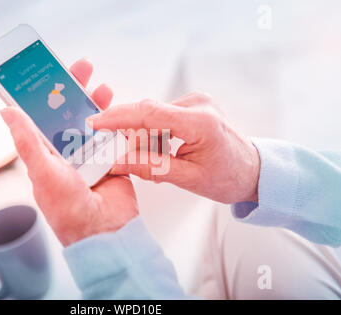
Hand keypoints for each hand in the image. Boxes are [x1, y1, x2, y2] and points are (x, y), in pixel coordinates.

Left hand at [0, 59, 137, 245]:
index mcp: (46, 154)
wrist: (105, 230)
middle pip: (70, 114)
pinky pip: (114, 136)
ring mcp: (91, 155)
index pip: (43, 116)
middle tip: (82, 69)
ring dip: (97, 103)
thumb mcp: (43, 171)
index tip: (50, 74)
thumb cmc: (68, 209)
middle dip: (75, 90)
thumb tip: (5, 112)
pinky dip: (117, 123)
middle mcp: (67, 153)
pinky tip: (118, 111)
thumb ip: (27, 141)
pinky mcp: (112, 159)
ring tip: (102, 87)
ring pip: (93, 121)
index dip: (46, 94)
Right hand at [87, 93, 259, 203]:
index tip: (95, 123)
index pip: (149, 113)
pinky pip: (161, 116)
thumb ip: (151, 168)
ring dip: (142, 136)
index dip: (118, 117)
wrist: (252, 170)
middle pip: (147, 113)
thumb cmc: (228, 176)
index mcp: (200, 122)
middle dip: (127, 132)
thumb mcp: (188, 178)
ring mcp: (195, 102)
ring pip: (152, 115)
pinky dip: (152, 133)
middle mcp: (197, 104)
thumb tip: (118, 162)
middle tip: (117, 153)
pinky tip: (158, 151)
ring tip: (150, 160)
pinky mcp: (191, 106)